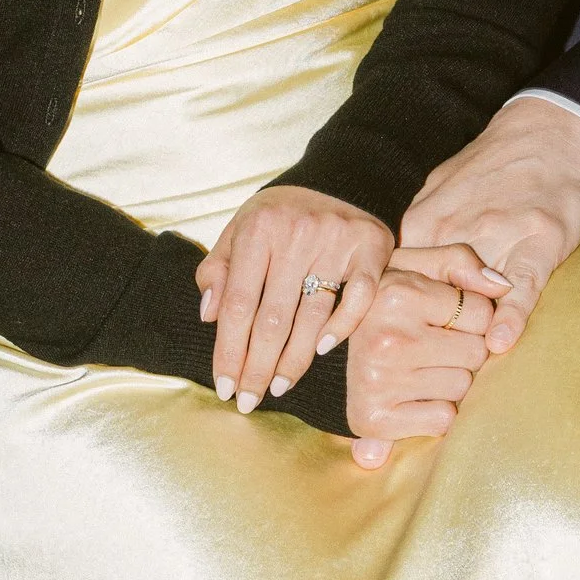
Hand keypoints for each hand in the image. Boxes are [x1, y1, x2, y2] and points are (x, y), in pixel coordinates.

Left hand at [196, 190, 392, 408]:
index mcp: (259, 230)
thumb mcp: (240, 229)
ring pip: (312, 317)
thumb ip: (218, 270)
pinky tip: (322, 350)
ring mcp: (336, 243)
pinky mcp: (371, 249)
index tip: (223, 385)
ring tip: (277, 387)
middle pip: (273, 318)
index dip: (229, 350)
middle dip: (257, 367)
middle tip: (248, 401)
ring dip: (293, 361)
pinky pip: (358, 299)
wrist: (340, 178)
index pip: (239, 304)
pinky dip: (341, 327)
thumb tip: (209, 316)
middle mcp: (297, 236)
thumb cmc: (280, 214)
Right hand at [345, 257, 499, 469]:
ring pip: (462, 388)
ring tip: (421, 369)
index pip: (482, 313)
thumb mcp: (415, 267)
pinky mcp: (376, 417)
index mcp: (399, 293)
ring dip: (451, 381)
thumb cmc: (386, 306)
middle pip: (477, 353)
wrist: (331, 357)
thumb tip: (503, 286)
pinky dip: (435, 413)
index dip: (473, 317)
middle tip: (433, 346)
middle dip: (464, 351)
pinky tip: (413, 396)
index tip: (447, 319)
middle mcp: (389, 337)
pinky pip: (443, 420)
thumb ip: (460, 262)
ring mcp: (380, 379)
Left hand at [398, 97, 579, 359]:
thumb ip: (417, 233)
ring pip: (474, 297)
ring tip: (461, 372)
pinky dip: (510, 316)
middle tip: (425, 373)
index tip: (394, 351)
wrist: (548, 131)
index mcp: (422, 222)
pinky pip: (521, 286)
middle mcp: (453, 229)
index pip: (396, 283)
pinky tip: (500, 342)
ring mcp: (498, 234)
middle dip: (425, 339)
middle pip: (429, 298)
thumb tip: (391, 274)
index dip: (394, 322)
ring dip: (467, 337)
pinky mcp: (539, 241)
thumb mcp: (438, 189)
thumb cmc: (491, 165)